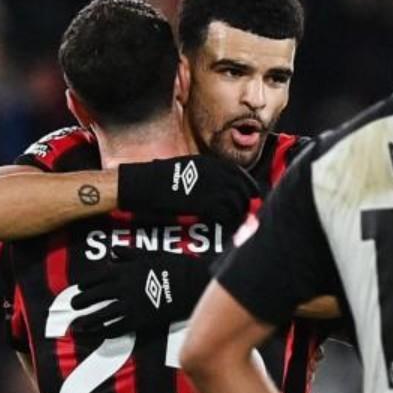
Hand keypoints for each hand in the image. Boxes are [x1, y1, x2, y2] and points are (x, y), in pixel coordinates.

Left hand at [71, 247, 211, 337]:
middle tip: (74, 306)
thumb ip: (129, 253)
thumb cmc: (174, 266)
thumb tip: (113, 252)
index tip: (80, 287)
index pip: (97, 277)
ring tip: (79, 325)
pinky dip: (107, 331)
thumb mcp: (151, 253)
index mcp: (124, 270)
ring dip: (89, 320)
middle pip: (96, 296)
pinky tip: (101, 333)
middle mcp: (123, 287)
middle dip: (82, 302)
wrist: (191, 283)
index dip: (86, 283)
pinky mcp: (139, 319)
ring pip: (102, 314)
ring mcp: (130, 304)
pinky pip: (118, 327)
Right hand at [117, 154, 258, 227]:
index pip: (240, 175)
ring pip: (237, 204)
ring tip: (235, 225)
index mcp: (210, 164)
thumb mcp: (186, 168)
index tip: (251, 199)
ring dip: (238, 216)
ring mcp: (210, 188)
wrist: (141, 185)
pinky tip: (224, 229)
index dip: (249, 189)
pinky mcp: (204, 203)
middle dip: (247, 205)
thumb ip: (207, 175)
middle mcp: (214, 173)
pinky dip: (228, 223)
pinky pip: (225, 215)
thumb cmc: (159, 179)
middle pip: (243, 190)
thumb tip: (224, 188)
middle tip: (247, 217)